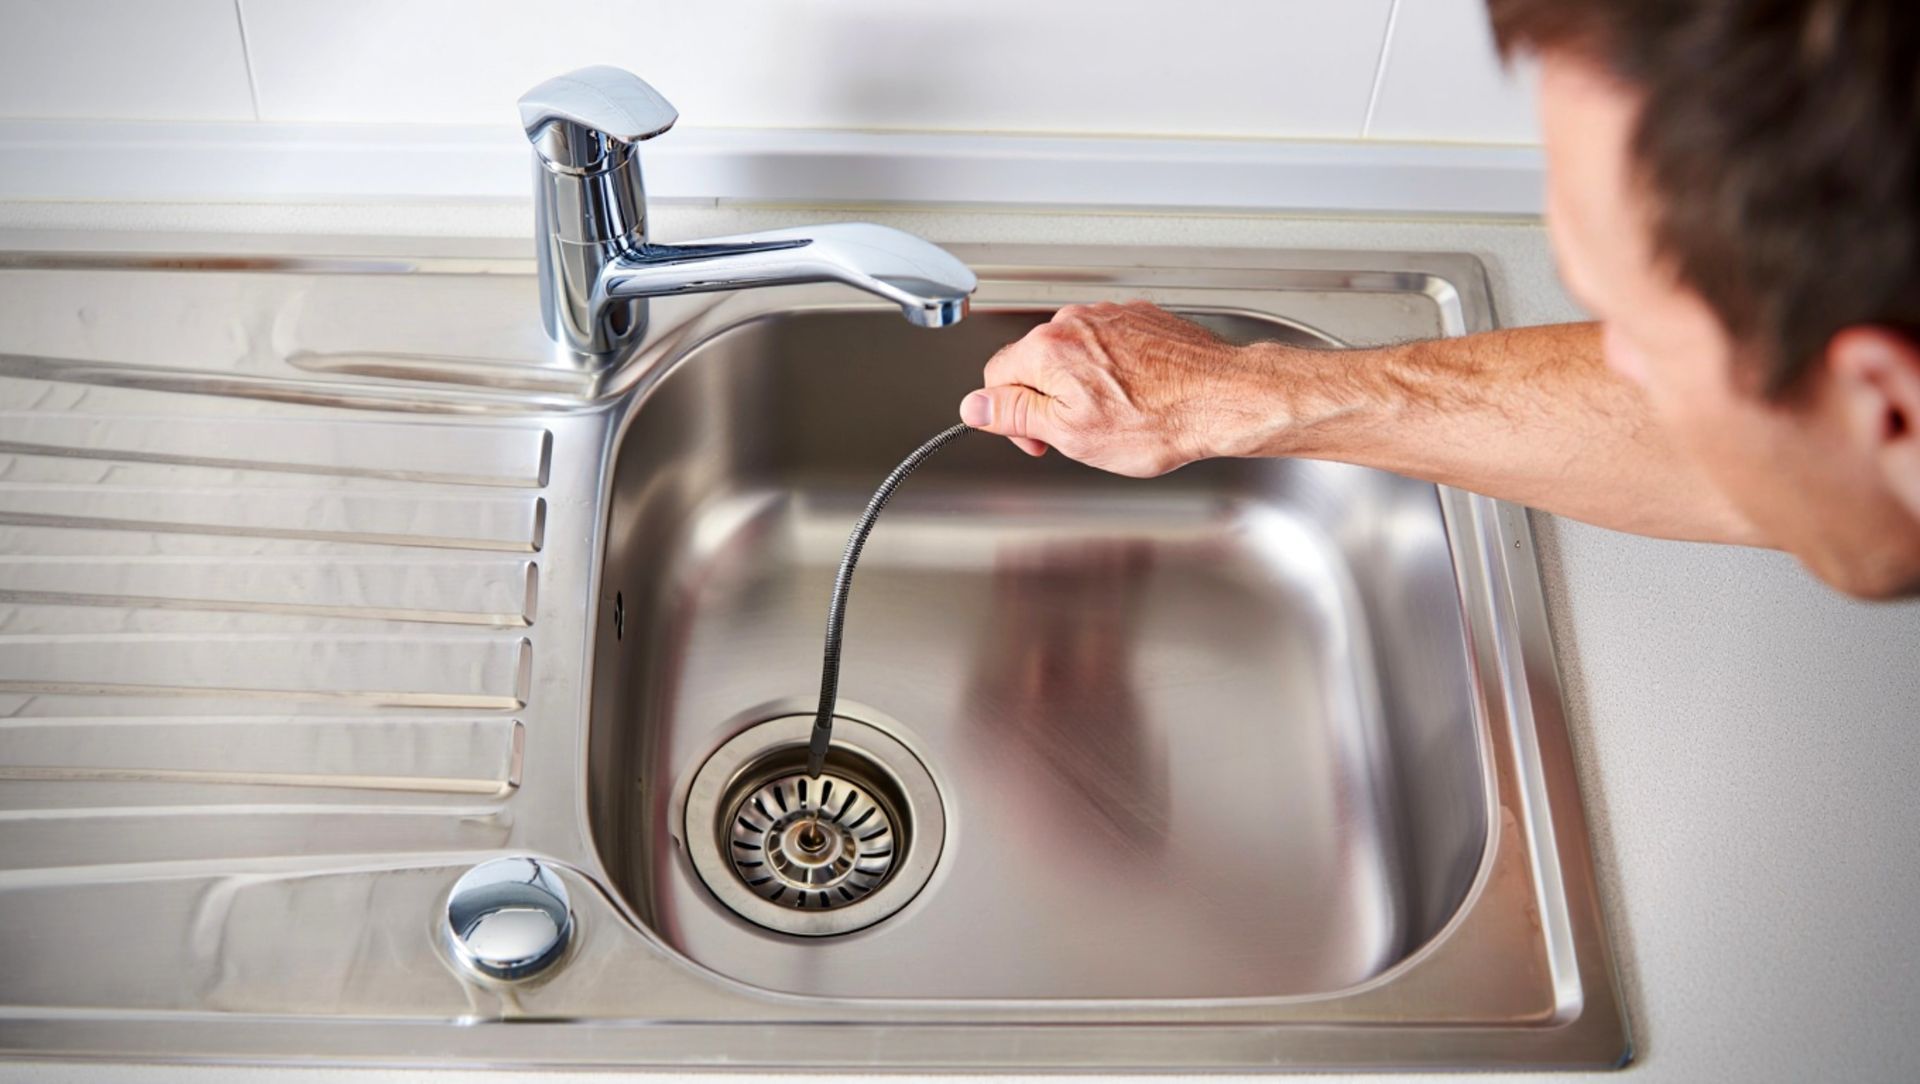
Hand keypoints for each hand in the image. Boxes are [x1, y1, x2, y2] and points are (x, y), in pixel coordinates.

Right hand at [957, 301, 1274, 476]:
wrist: (1225, 399)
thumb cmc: (1160, 421)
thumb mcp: (1071, 434)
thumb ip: (1015, 414)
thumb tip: (975, 406)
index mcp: (1048, 350)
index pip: (996, 377)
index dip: (1010, 416)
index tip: (1037, 438)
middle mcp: (1076, 322)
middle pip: (1035, 363)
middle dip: (1049, 400)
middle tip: (1080, 433)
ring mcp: (1110, 316)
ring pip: (1073, 354)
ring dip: (1082, 385)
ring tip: (1118, 416)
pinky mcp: (1140, 318)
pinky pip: (1108, 345)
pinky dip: (1114, 371)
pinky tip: (1138, 397)